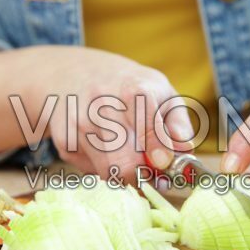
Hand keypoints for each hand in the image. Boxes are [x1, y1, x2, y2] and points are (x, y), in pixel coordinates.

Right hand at [37, 47, 193, 182]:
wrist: (71, 73)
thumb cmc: (126, 85)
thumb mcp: (160, 90)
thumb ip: (178, 121)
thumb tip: (185, 148)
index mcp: (133, 90)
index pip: (148, 131)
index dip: (159, 153)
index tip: (165, 163)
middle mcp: (102, 108)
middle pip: (125, 165)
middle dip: (144, 176)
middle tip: (153, 174)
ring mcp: (79, 127)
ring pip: (109, 173)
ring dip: (125, 173)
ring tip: (130, 157)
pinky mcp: (65, 143)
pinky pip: (91, 171)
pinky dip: (104, 166)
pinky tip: (104, 147)